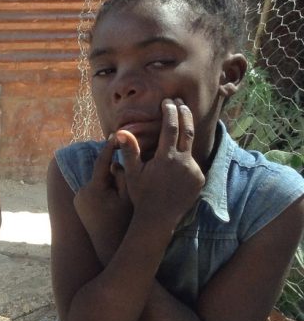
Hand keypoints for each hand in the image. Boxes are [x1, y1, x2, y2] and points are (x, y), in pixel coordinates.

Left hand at [73, 134, 131, 262]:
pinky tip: (114, 191)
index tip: (117, 134)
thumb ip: (123, 177)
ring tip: (121, 175)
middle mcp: (81, 192)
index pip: (101, 162)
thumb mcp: (128, 198)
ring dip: (108, 178)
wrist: (109, 247)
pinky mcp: (79, 205)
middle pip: (100, 172)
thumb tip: (114, 161)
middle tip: (123, 156)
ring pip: (97, 181)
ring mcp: (78, 199)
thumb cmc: (124, 223)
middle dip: (112, 166)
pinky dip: (103, 187)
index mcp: (93, 189)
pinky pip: (94, 190)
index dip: (109, 147)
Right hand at [114, 98, 204, 227]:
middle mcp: (183, 162)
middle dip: (184, 114)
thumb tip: (120, 131)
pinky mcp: (199, 179)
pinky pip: (193, 162)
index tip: (167, 101)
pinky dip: (186, 154)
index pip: (171, 127)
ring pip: (192, 145)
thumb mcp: (132, 173)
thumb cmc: (142, 195)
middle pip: (188, 130)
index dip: (169, 112)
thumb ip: (129, 150)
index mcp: (166, 158)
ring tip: (182, 120)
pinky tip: (179, 152)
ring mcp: (194, 171)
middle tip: (180, 102)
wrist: (158, 219)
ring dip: (187, 131)